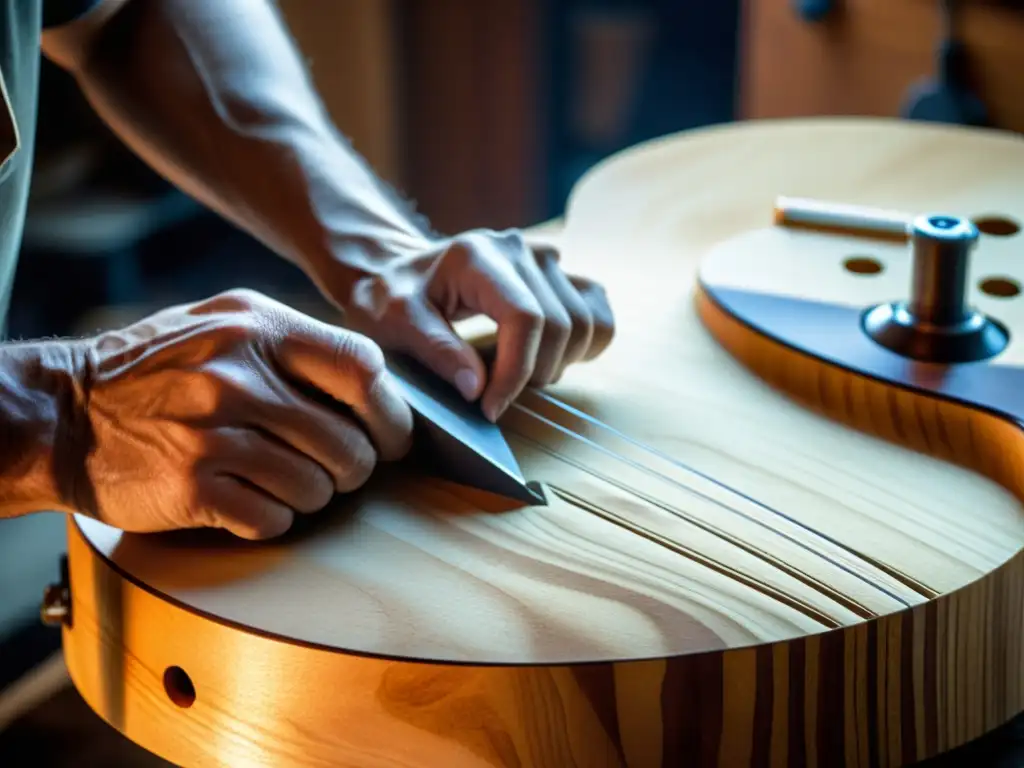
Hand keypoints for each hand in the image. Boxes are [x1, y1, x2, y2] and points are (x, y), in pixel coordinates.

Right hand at [70, 289, 412, 539]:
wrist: (62, 413)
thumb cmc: (155, 370)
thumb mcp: (222, 324)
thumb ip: (293, 343)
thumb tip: (373, 383)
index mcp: (256, 329)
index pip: (362, 368)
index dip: (391, 413)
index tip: (391, 438)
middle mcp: (238, 378)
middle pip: (348, 441)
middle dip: (356, 468)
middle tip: (339, 471)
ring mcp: (214, 434)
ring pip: (316, 486)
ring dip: (314, 496)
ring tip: (286, 483)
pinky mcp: (193, 487)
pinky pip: (273, 519)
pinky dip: (275, 520)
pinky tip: (251, 502)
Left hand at [334, 229, 614, 421]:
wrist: (397, 271)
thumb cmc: (390, 298)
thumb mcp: (393, 323)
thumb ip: (435, 351)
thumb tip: (477, 387)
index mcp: (477, 256)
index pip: (525, 318)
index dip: (516, 372)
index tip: (490, 408)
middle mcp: (519, 250)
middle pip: (561, 325)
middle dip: (532, 375)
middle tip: (495, 397)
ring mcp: (544, 257)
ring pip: (586, 322)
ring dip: (560, 363)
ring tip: (518, 376)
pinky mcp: (559, 271)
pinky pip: (597, 310)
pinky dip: (585, 343)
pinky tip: (550, 357)